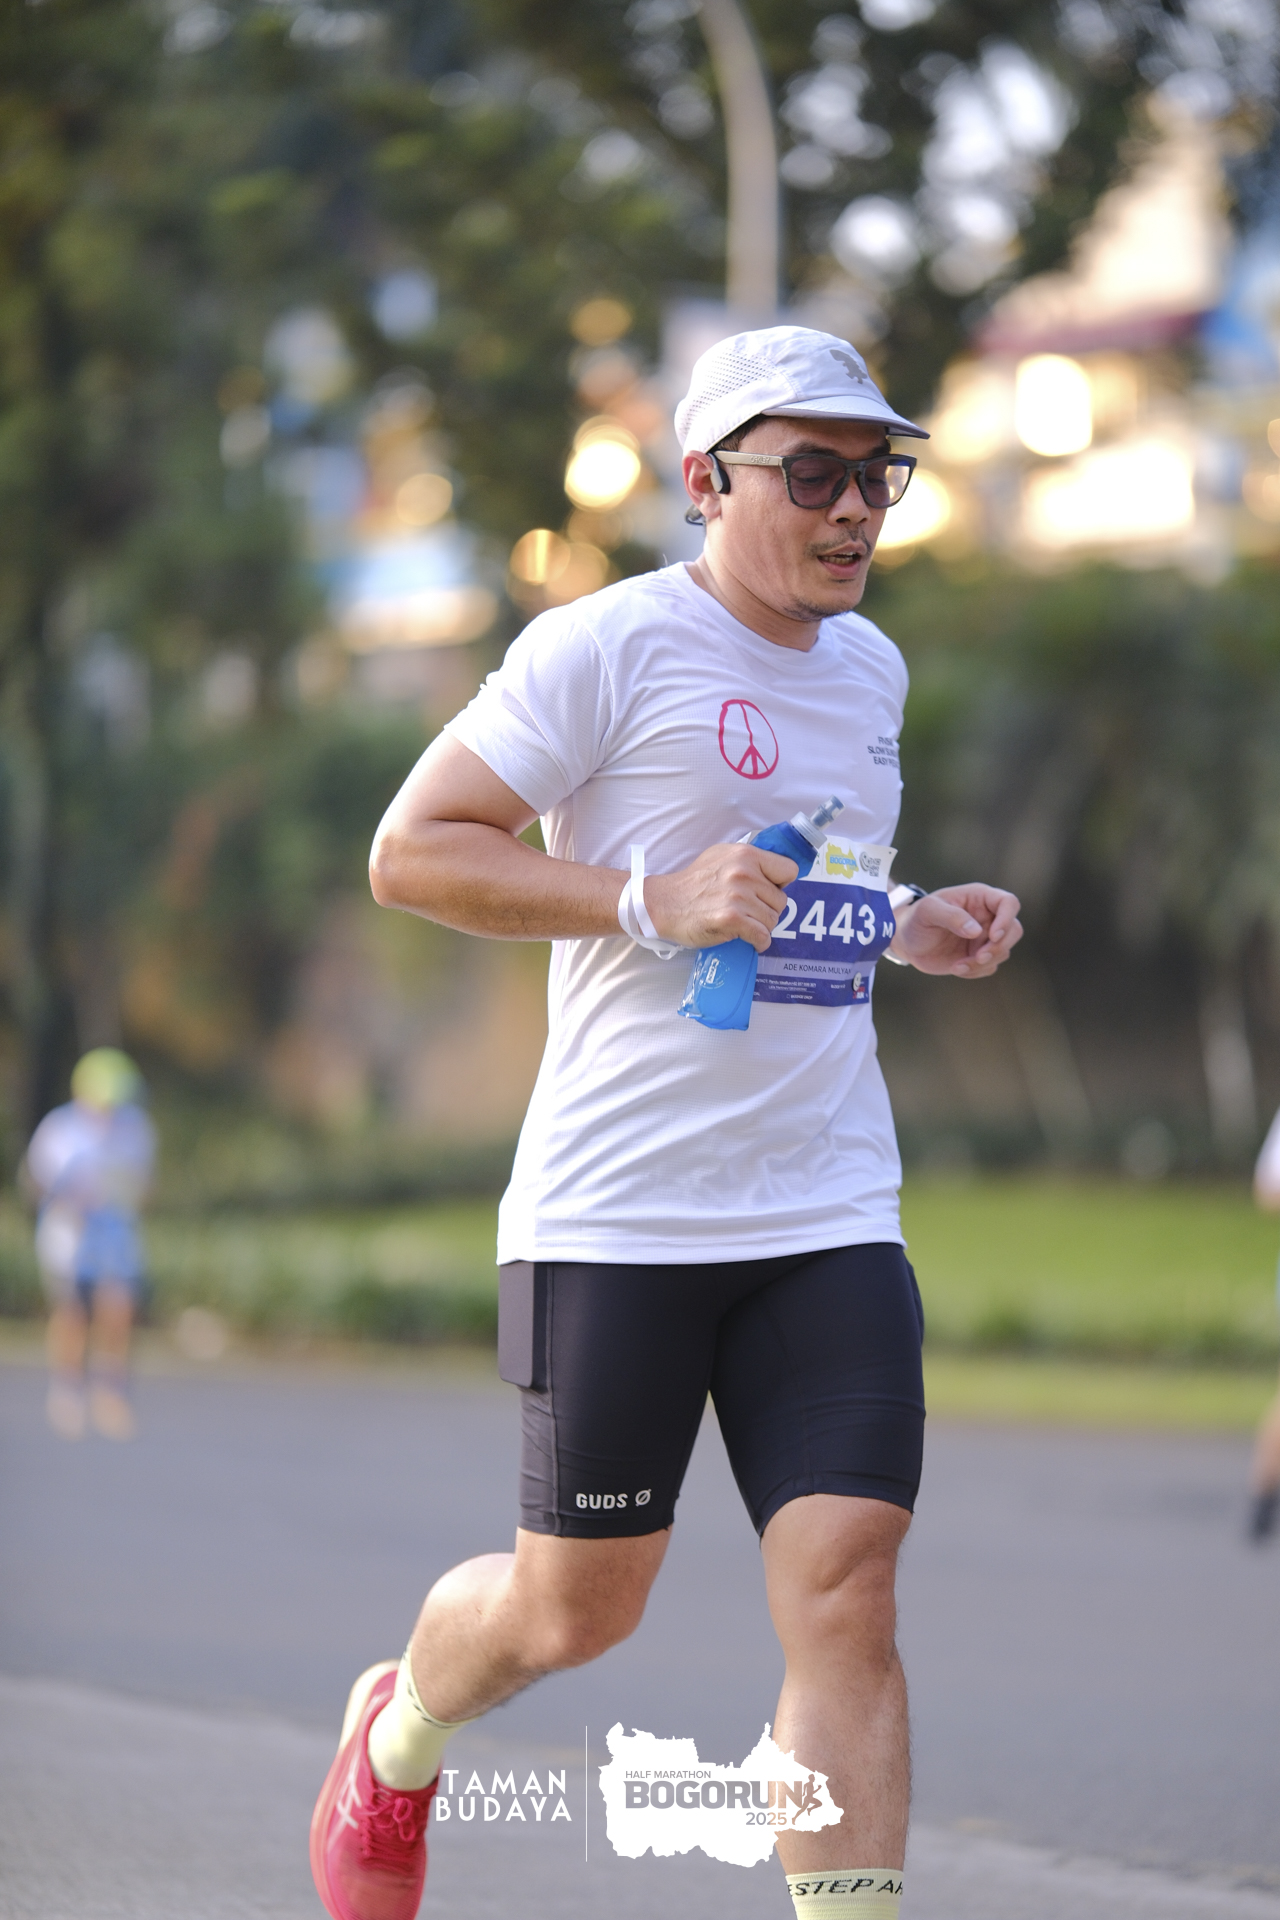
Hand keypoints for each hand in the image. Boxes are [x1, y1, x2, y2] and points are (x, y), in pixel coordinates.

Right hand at [646, 843, 798, 952]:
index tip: (767, 892)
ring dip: (761, 927)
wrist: (664, 903)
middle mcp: (744, 873)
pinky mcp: (732, 919)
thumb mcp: (721, 856)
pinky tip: (749, 940)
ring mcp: (738, 896)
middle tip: (749, 912)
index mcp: (745, 855)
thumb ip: (748, 861)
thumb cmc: (693, 883)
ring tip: (743, 924)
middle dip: (768, 909)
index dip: (780, 884)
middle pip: (781, 900)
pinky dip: (758, 942)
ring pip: (772, 920)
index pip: (789, 870)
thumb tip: (773, 872)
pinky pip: (762, 936)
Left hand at [890, 883, 1021, 977]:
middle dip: (999, 946)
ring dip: (984, 962)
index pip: (1009, 903)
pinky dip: (976, 971)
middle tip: (978, 956)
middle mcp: (987, 917)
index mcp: (979, 898)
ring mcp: (984, 938)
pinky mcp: (979, 956)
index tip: (992, 935)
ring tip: (958, 966)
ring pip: (1003, 951)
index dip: (1006, 919)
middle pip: (1014, 930)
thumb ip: (952, 916)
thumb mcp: (928, 911)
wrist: (906, 941)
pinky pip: (990, 967)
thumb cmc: (916, 919)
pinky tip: (956, 968)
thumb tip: (976, 931)